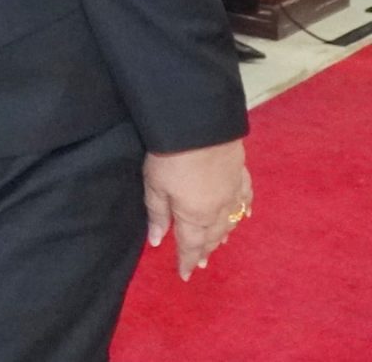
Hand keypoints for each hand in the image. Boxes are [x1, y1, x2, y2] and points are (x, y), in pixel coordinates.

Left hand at [143, 140, 250, 279]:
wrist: (200, 126)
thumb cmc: (170, 156)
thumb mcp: (155, 186)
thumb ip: (157, 215)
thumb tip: (157, 242)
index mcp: (195, 216)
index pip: (191, 246)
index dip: (187, 261)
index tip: (185, 275)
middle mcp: (219, 209)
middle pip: (213, 236)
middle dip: (206, 250)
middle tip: (201, 263)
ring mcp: (233, 192)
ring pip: (231, 221)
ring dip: (223, 235)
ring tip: (219, 244)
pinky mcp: (241, 174)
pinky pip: (246, 199)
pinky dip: (244, 211)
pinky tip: (245, 215)